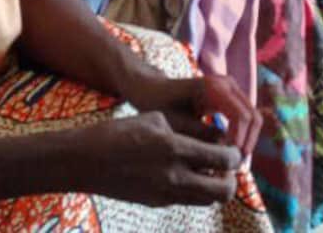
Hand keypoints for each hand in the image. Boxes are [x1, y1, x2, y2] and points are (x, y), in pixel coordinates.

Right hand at [70, 113, 242, 205]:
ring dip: (214, 186)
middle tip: (227, 164)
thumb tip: (210, 140)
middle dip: (232, 178)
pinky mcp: (156, 202)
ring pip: (207, 200)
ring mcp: (166, 194)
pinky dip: (195, 189)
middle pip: (224, 190)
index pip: (223, 159)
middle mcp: (175, 177)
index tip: (234, 147)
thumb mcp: (156, 119)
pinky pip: (187, 200)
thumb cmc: (119, 132)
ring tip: (208, 168)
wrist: (86, 161)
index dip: (236, 154)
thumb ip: (186, 131)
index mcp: (175, 149)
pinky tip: (185, 172)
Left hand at [127, 72, 262, 161]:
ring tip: (232, 163)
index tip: (228, 163)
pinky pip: (246, 117)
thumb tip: (226, 152)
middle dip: (247, 143)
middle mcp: (227, 84)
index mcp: (214, 88)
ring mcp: (231, 88)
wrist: (154, 89)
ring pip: (253, 118)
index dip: (240, 142)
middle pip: (253, 116)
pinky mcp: (231, 96)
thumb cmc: (161, 107)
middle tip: (235, 167)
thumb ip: (202, 137)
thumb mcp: (177, 125)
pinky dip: (243, 135)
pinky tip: (230, 153)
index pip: (241, 116)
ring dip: (247, 141)